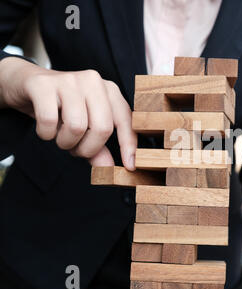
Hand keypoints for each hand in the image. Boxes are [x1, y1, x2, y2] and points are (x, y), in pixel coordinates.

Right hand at [0, 57, 135, 169]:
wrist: (24, 83)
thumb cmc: (61, 108)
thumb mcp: (84, 128)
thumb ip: (98, 147)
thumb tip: (108, 169)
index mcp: (109, 90)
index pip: (126, 120)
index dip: (129, 145)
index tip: (130, 167)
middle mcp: (93, 81)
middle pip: (102, 128)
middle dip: (88, 148)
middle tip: (76, 149)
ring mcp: (69, 80)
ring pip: (77, 126)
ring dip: (66, 143)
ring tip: (60, 138)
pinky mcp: (43, 84)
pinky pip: (49, 121)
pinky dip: (46, 134)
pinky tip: (45, 130)